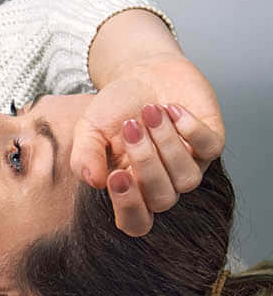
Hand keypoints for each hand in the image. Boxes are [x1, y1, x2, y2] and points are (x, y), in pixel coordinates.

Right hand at [73, 10, 225, 236]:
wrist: (141, 72)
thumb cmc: (114, 107)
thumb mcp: (88, 130)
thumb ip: (84, 156)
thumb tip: (93, 181)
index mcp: (131, 189)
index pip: (136, 222)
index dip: (129, 208)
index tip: (116, 176)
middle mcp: (163, 183)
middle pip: (163, 200)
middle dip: (146, 163)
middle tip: (130, 127)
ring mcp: (190, 164)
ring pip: (188, 178)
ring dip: (167, 144)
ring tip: (150, 111)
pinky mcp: (211, 141)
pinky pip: (210, 148)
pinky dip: (190, 129)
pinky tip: (172, 109)